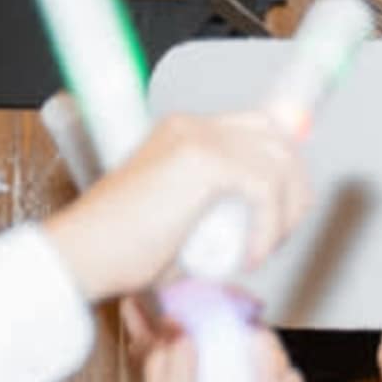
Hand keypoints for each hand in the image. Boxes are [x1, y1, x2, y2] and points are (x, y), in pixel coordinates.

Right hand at [44, 109, 311, 300]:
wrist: (86, 252)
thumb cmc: (126, 247)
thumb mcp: (188, 218)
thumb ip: (222, 207)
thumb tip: (267, 216)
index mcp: (186, 133)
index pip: (260, 129)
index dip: (287, 166)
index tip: (291, 210)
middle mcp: (192, 126)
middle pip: (278, 138)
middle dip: (295, 190)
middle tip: (279, 235)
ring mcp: (197, 138)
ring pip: (278, 163)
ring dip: (285, 214)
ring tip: (260, 249)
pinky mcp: (202, 160)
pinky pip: (264, 188)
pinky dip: (267, 228)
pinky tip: (248, 255)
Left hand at [128, 319, 297, 381]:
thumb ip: (172, 367)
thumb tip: (180, 324)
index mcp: (175, 354)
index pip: (188, 305)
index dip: (210, 297)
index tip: (232, 313)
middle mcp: (209, 358)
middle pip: (247, 325)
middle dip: (264, 357)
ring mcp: (239, 377)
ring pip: (274, 354)